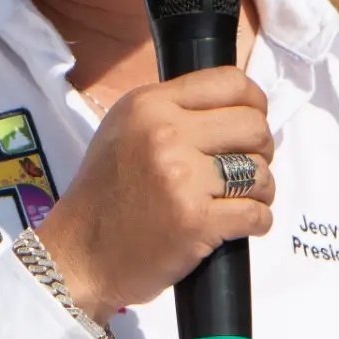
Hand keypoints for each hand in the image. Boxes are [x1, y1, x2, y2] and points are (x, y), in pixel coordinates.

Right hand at [31, 66, 272, 323]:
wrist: (78, 256)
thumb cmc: (104, 198)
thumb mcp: (124, 131)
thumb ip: (171, 112)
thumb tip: (236, 108)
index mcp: (148, 105)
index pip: (229, 82)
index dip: (254, 103)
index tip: (250, 125)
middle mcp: (165, 134)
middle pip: (253, 126)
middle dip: (261, 150)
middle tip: (246, 169)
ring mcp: (181, 178)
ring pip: (261, 171)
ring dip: (261, 190)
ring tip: (240, 200)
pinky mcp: (196, 221)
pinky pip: (258, 212)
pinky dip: (258, 221)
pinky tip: (240, 225)